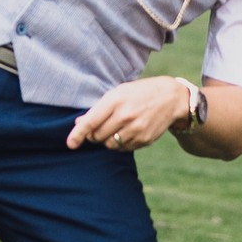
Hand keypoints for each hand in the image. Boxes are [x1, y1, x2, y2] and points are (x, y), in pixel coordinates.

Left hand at [67, 76, 190, 152]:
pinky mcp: (144, 140)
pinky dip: (120, 144)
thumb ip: (98, 109)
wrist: (171, 97)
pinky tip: (126, 132)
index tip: (70, 144)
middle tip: (97, 129)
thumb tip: (79, 124)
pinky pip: (123, 149)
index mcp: (115, 100)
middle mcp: (125, 116)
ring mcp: (135, 129)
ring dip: (106, 140)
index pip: (90, 122)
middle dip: (93, 135)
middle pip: (97, 136)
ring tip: (114, 129)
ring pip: (109, 145)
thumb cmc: (139, 92)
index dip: (77, 135)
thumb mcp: (119, 93)